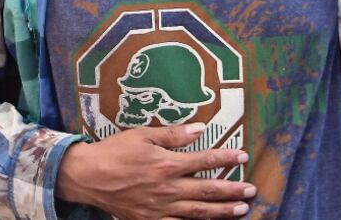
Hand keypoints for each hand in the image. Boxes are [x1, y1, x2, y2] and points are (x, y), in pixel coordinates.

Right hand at [56, 124, 254, 218]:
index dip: (226, 158)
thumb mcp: (143, 134)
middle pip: (207, 190)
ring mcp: (160, 208)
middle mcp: (168, 188)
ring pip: (199, 212)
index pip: (205, 160)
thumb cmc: (115, 151)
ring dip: (222, 211)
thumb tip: (200, 129)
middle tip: (251, 189)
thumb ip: (174, 134)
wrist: (88, 177)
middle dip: (232, 190)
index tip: (243, 156)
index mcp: (167, 164)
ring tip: (242, 210)